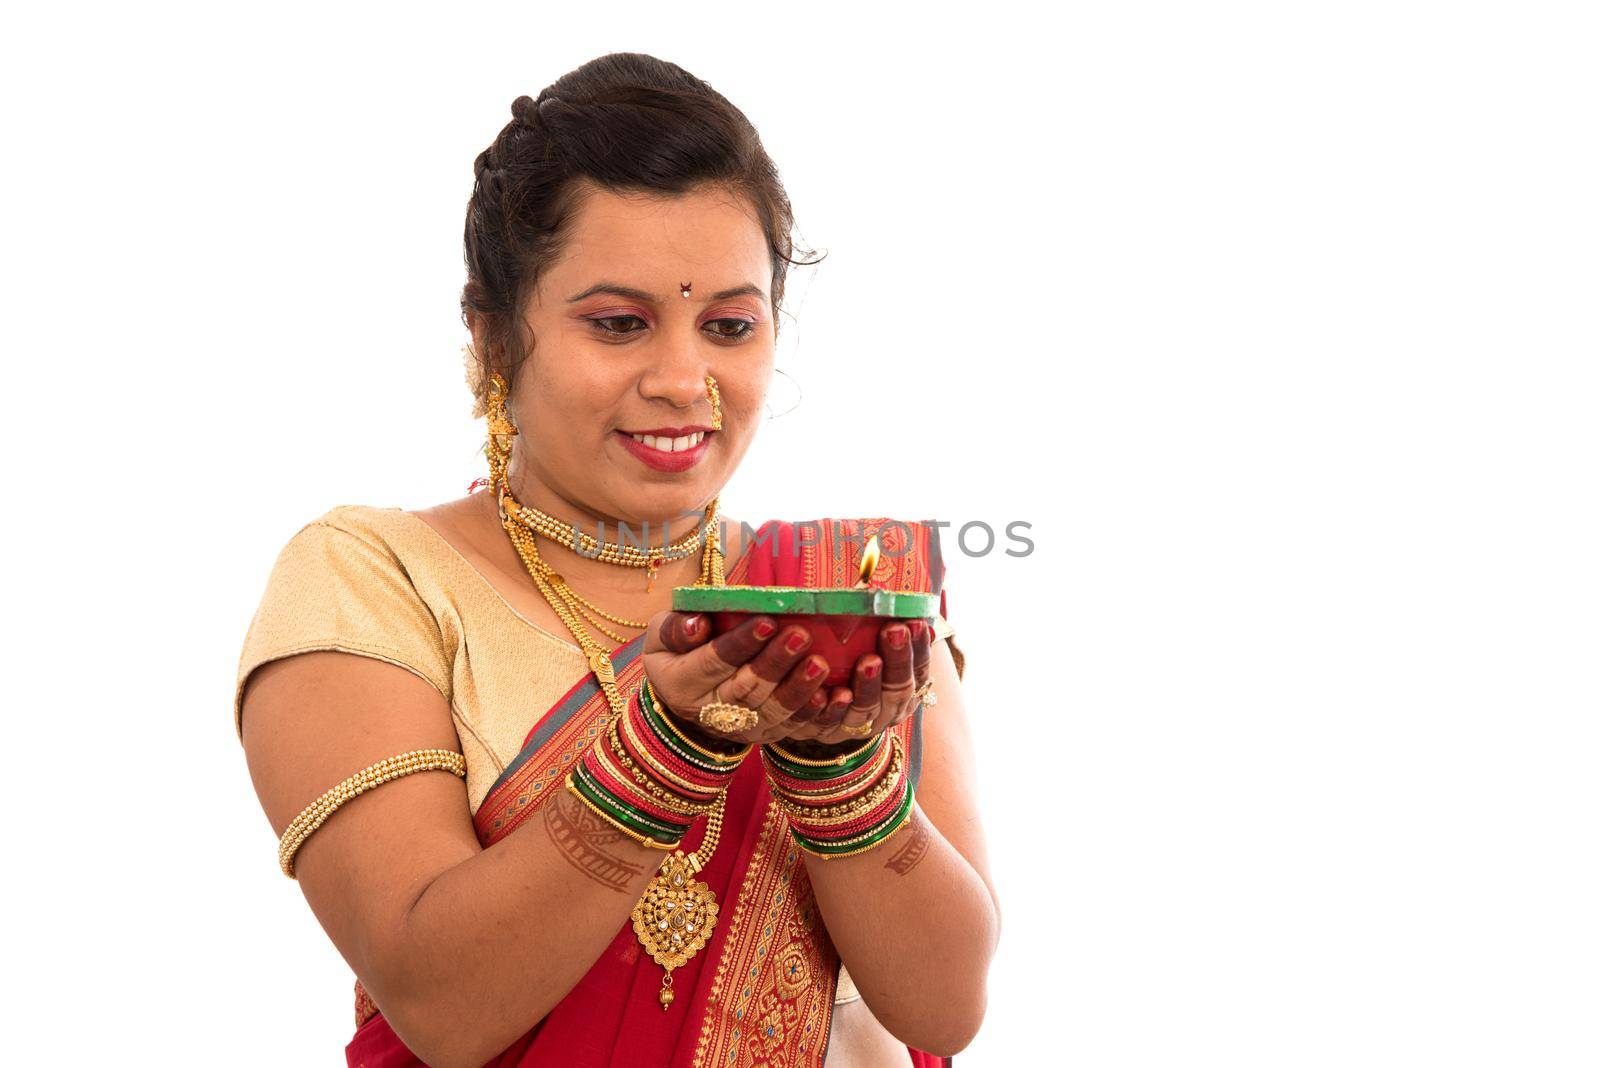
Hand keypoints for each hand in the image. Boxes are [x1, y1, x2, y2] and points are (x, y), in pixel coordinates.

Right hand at [642, 611, 833, 745]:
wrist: (685, 693)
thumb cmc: (678, 651)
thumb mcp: (662, 636)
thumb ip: (675, 628)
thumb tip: (698, 624)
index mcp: (680, 684)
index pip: (712, 663)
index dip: (740, 643)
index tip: (766, 620)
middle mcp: (708, 713)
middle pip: (746, 689)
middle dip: (775, 662)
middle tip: (801, 635)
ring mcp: (739, 728)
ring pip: (772, 712)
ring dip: (799, 689)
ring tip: (820, 664)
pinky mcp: (765, 735)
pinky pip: (791, 728)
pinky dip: (813, 714)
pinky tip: (833, 696)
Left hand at [780, 617, 934, 745]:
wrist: (821, 705)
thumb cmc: (852, 661)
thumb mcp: (874, 646)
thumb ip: (888, 630)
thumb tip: (911, 605)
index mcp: (907, 687)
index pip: (920, 668)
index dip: (919, 648)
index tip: (914, 622)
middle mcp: (888, 709)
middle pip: (898, 688)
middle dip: (898, 659)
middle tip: (893, 631)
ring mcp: (860, 725)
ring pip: (868, 708)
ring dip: (869, 685)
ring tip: (867, 661)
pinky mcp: (829, 732)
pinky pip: (830, 724)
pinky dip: (832, 709)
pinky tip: (832, 693)